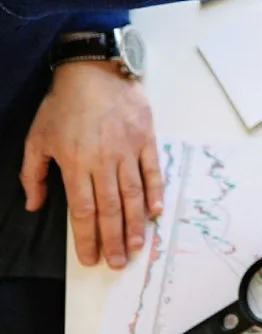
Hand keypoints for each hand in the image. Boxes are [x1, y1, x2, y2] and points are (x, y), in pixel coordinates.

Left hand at [21, 61, 163, 269]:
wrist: (94, 71)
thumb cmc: (63, 104)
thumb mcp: (37, 138)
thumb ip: (33, 174)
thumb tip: (34, 204)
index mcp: (75, 164)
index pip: (83, 211)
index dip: (87, 238)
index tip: (91, 258)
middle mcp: (104, 161)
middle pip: (111, 209)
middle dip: (114, 239)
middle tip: (119, 263)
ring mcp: (128, 150)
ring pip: (134, 195)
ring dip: (136, 224)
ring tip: (137, 246)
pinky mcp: (146, 139)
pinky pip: (153, 171)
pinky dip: (156, 192)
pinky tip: (156, 212)